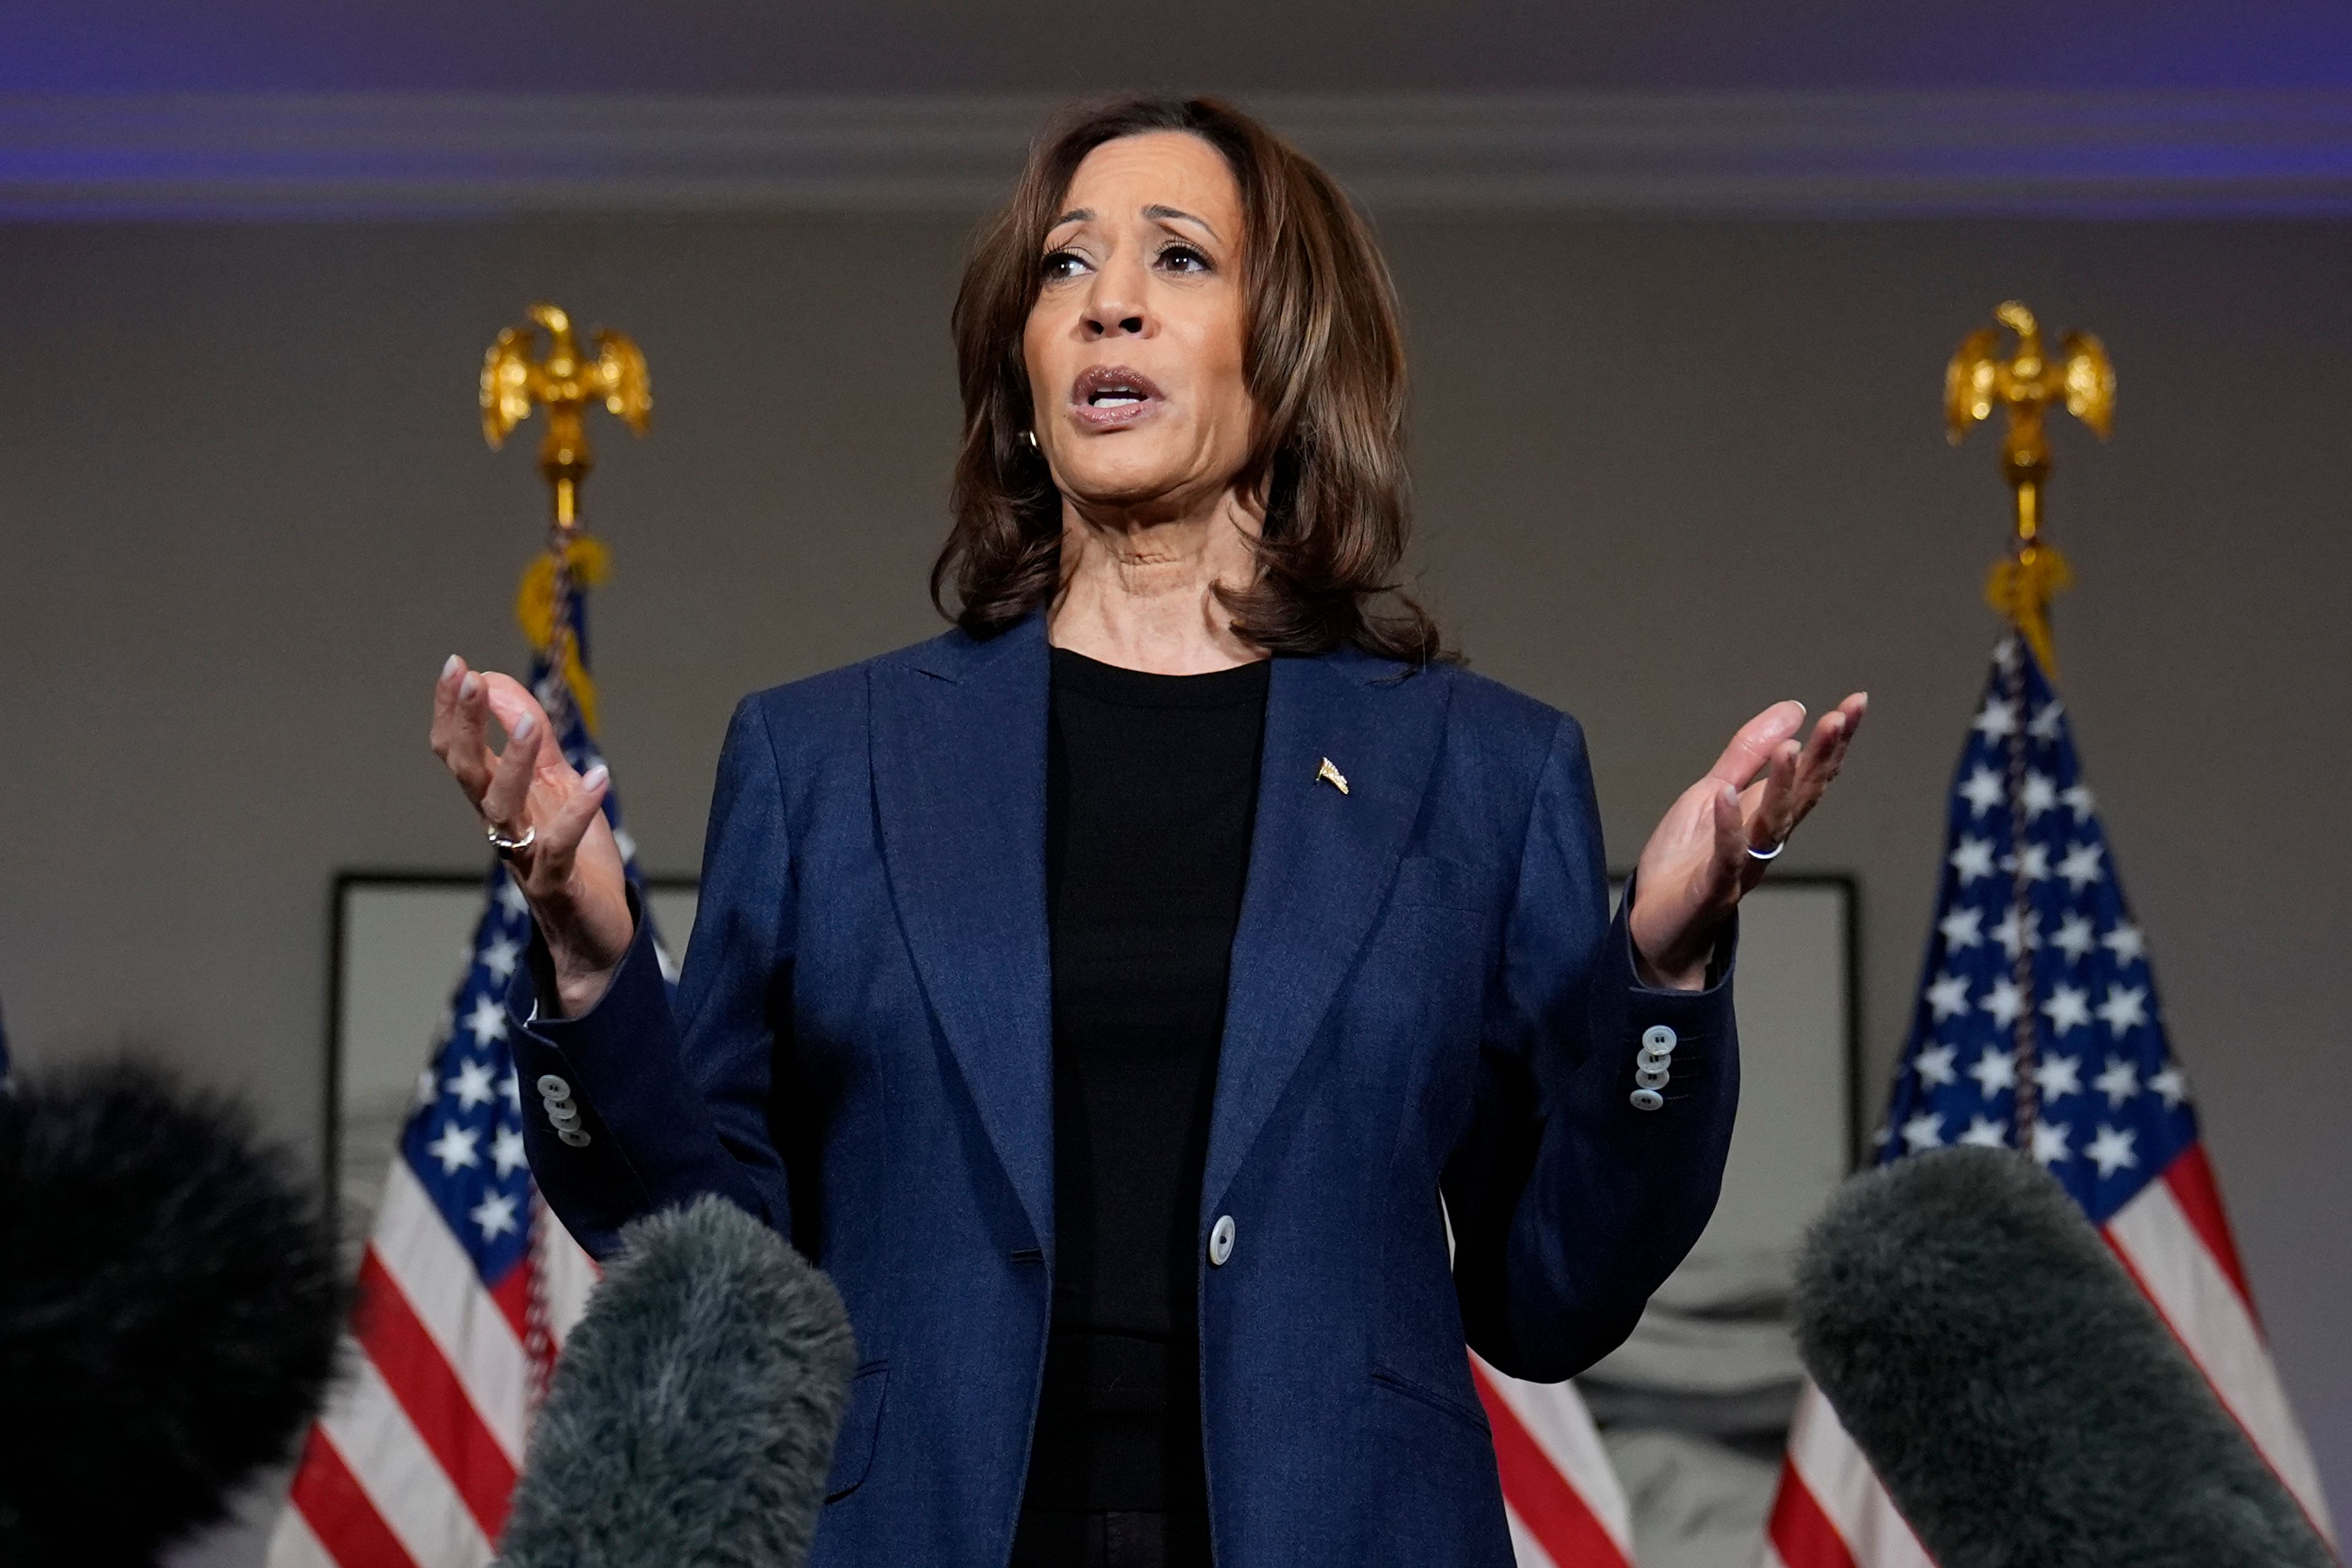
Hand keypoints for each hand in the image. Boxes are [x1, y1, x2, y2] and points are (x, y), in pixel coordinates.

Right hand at [429, 655, 632, 1013]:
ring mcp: (525, 855)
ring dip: (512, 762)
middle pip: (466, 772)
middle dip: (463, 724)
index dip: (453, 711)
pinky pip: (558, 845)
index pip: (459, 751)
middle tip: (465, 678)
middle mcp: (503, 826)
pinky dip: (578, 810)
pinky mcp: (556, 884)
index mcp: (499, 801)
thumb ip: (535, 743)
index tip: (456, 665)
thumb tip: (502, 686)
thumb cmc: (575, 858)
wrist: (597, 937)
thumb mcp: (558, 788)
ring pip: (502, 806)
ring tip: (528, 723)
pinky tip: (599, 776)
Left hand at [1628, 692, 1866, 989]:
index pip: (1810, 773)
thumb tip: (1796, 708)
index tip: (1856, 703)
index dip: (1834, 740)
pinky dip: (1727, 826)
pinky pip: (1726, 856)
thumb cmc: (1686, 859)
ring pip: (1772, 824)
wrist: (1656, 925)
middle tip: (1839, 717)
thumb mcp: (1712, 791)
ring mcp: (1743, 864)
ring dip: (1782, 786)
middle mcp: (1766, 839)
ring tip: (1790, 748)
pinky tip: (1725, 794)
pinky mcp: (1713, 887)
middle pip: (1803, 795)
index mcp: (1767, 814)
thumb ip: (1748, 753)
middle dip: (1822, 757)